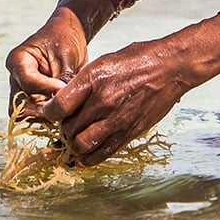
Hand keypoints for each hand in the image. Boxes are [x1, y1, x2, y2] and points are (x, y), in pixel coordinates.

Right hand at [5, 8, 88, 117]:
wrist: (68, 35)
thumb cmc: (65, 38)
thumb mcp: (67, 55)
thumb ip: (64, 78)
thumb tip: (64, 102)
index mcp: (18, 60)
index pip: (28, 82)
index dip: (47, 88)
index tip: (65, 88)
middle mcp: (16, 78)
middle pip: (20, 104)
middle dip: (42, 108)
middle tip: (65, 106)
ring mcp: (23, 90)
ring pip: (27, 113)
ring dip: (46, 114)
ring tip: (66, 108)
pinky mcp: (34, 98)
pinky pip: (36, 114)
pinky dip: (49, 115)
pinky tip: (65, 111)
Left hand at [42, 14, 219, 165]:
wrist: (169, 68)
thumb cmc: (136, 60)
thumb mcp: (103, 62)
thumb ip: (83, 82)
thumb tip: (64, 100)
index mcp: (92, 79)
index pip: (58, 106)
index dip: (50, 113)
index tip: (51, 114)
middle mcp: (102, 100)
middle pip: (68, 128)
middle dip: (63, 129)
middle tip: (67, 125)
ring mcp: (117, 118)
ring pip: (82, 144)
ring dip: (74, 145)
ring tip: (76, 139)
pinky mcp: (130, 131)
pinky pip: (103, 152)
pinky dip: (89, 159)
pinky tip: (84, 158)